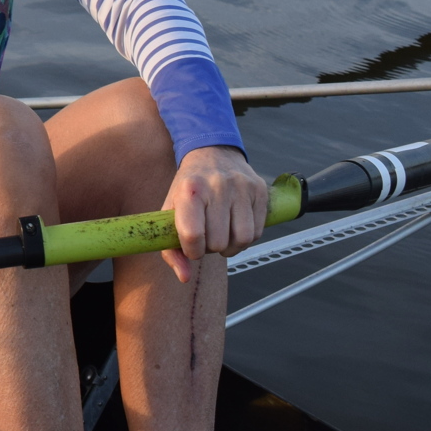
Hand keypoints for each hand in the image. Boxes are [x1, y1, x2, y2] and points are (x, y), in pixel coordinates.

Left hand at [160, 144, 267, 282]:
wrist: (212, 153)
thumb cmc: (188, 189)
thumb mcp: (170, 211)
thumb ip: (170, 249)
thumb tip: (184, 277)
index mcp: (190, 189)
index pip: (192, 234)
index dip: (192, 250)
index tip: (191, 247)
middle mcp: (217, 185)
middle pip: (218, 242)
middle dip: (211, 247)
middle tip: (207, 237)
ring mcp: (242, 187)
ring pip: (242, 240)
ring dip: (230, 247)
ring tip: (222, 235)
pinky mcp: (260, 190)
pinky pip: (257, 232)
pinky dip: (245, 239)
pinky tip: (234, 227)